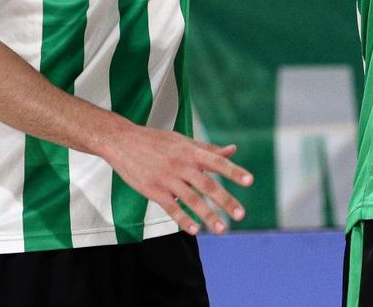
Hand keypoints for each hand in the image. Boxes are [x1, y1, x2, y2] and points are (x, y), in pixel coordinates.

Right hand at [101, 124, 250, 235]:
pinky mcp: (153, 191)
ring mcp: (167, 179)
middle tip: (241, 215)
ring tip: (222, 229)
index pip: (217, 162)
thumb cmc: (156, 140)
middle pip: (208, 185)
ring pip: (191, 200)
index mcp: (191, 151)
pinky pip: (171, 208)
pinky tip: (195, 230)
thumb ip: (208, 149)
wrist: (122, 141)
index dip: (233, 171)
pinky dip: (183, 219)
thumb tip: (232, 150)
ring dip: (208, 216)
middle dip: (225, 201)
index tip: (250, 181)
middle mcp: (181, 165)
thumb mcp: (183, 140)